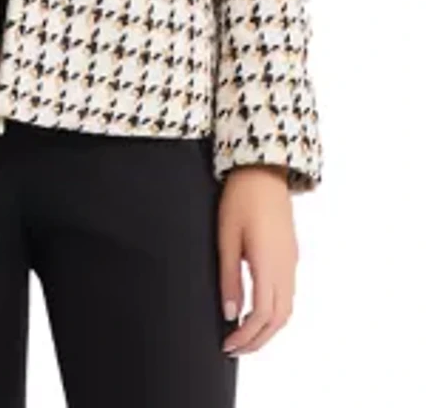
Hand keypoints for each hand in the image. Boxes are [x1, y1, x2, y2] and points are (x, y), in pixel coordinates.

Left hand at [218, 164, 297, 356]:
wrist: (265, 170)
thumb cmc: (241, 198)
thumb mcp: (227, 237)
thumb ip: (229, 277)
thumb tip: (230, 313)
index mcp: (269, 264)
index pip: (262, 316)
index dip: (246, 337)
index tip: (227, 345)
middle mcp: (286, 267)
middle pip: (279, 320)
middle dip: (258, 340)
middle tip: (234, 348)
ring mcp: (291, 261)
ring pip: (287, 309)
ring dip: (268, 328)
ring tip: (244, 335)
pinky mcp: (290, 254)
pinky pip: (288, 293)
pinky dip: (274, 312)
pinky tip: (257, 310)